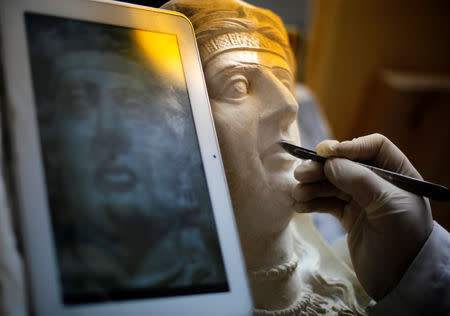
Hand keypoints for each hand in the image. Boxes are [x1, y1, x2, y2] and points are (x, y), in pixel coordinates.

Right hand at [292, 133, 432, 299]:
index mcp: (398, 175)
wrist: (401, 281)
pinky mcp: (350, 217)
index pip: (373, 147)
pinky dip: (313, 202)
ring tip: (297, 194)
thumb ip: (358, 179)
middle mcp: (379, 184)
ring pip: (332, 184)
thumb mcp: (386, 204)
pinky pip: (328, 203)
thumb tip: (328, 162)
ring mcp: (363, 201)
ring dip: (313, 186)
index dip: (348, 147)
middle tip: (300, 174)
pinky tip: (300, 205)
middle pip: (346, 165)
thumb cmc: (403, 239)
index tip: (325, 154)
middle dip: (322, 169)